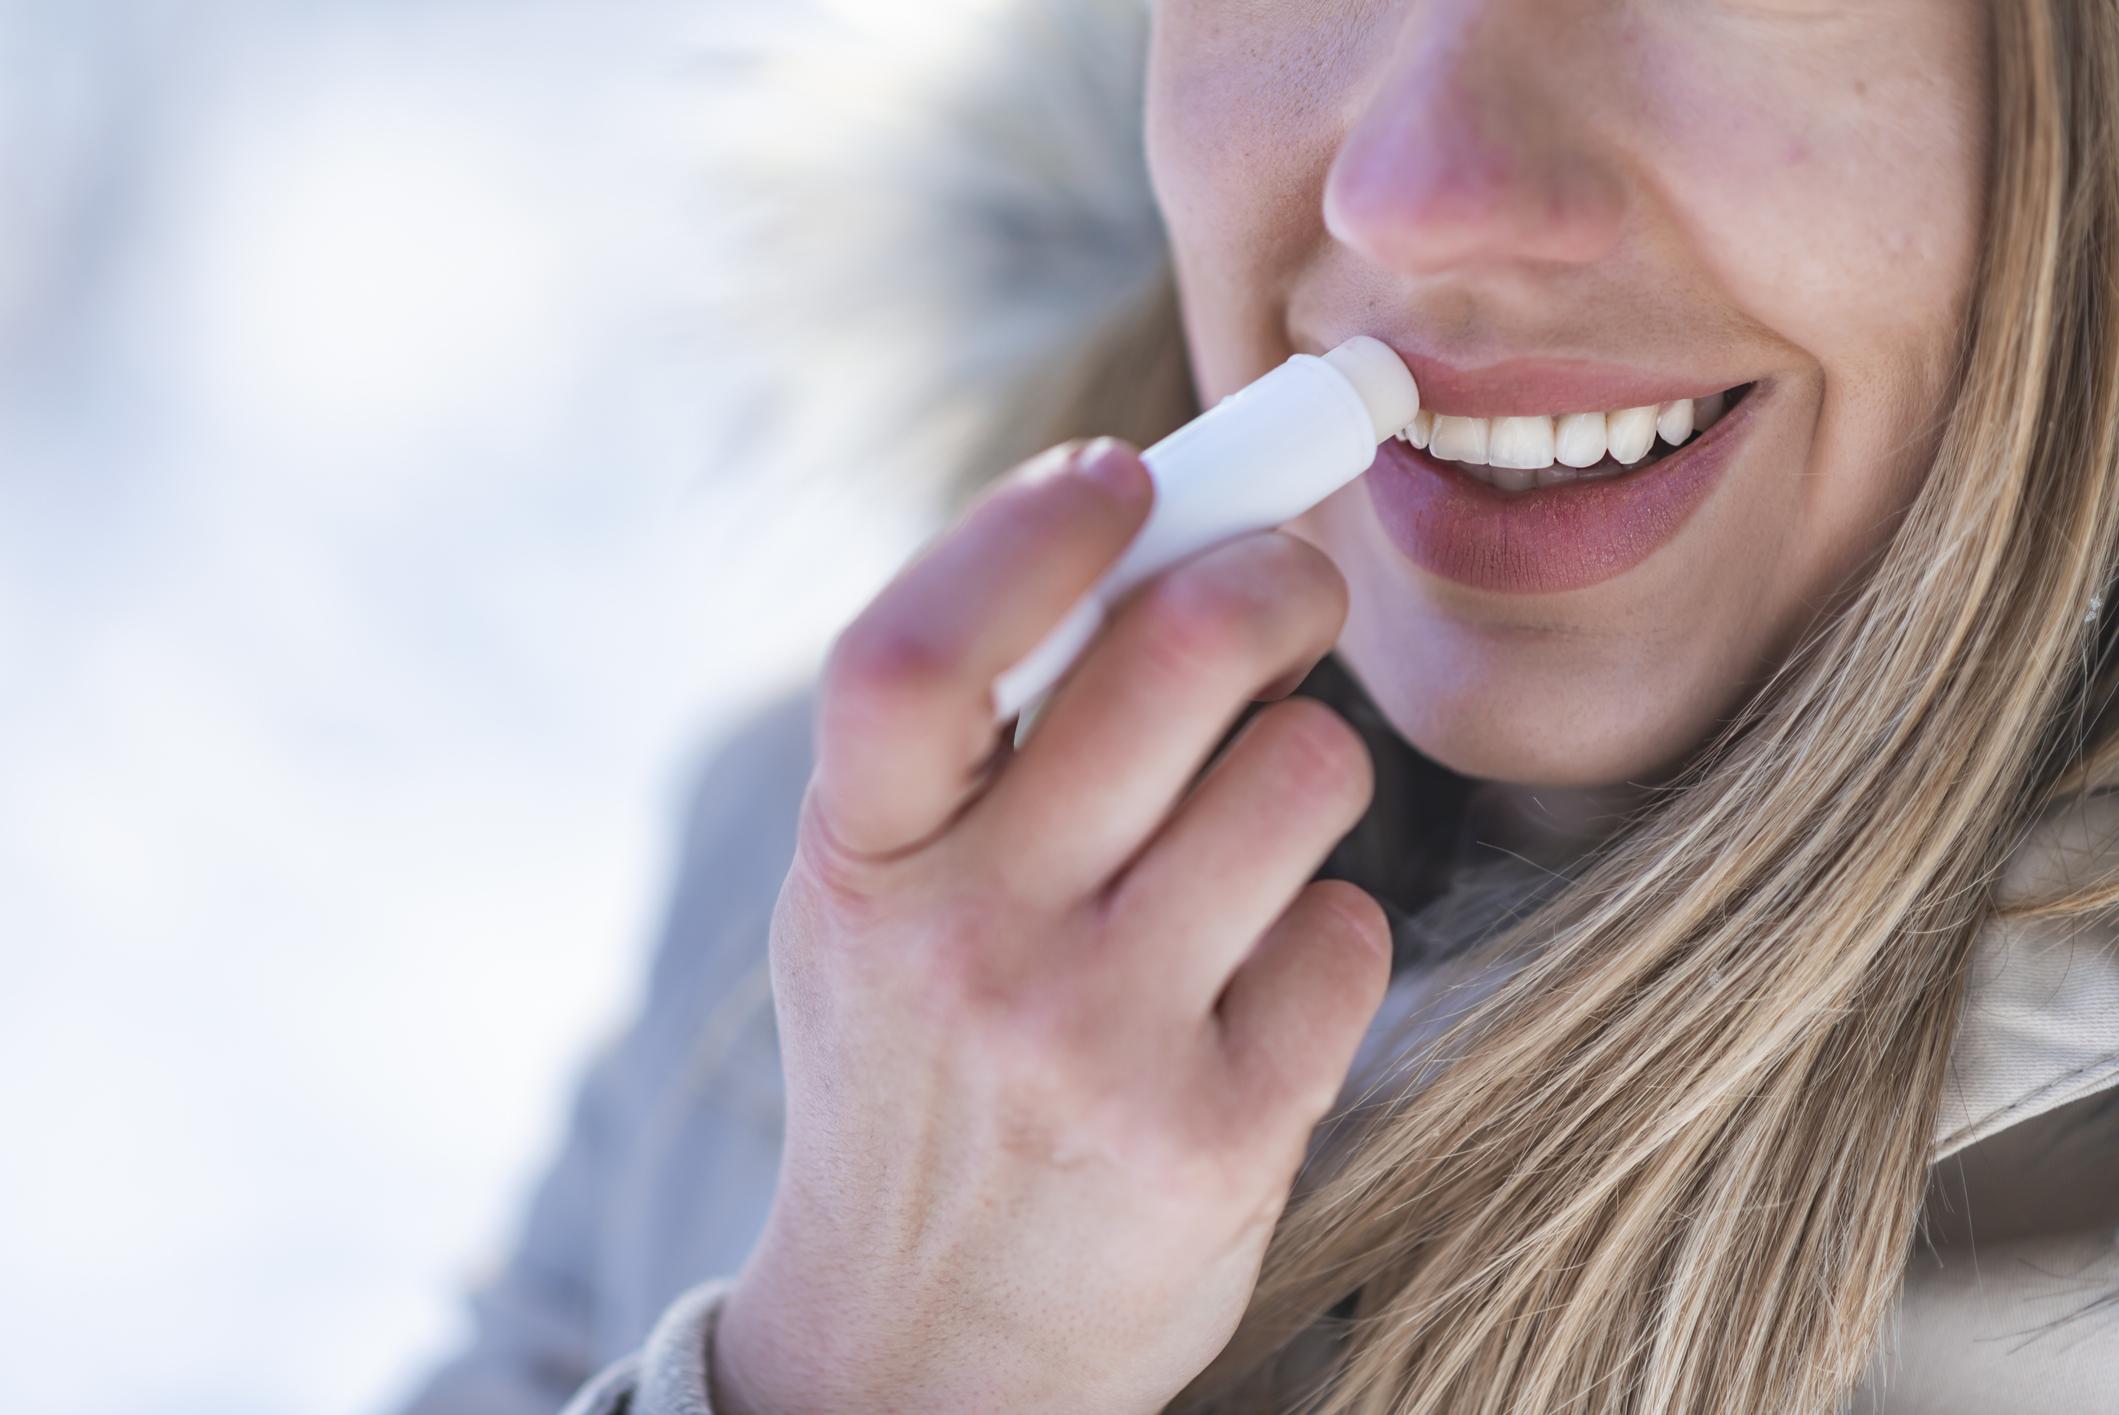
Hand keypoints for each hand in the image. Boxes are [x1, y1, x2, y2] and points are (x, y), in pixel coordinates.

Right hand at [713, 437, 1391, 1414]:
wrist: (920, 1352)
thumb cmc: (915, 1075)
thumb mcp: (879, 910)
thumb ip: (971, 751)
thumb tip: (1149, 543)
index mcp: (856, 864)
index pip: (917, 648)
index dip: (1028, 527)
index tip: (1123, 468)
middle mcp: (966, 945)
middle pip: (1175, 661)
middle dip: (1273, 582)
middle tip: (1292, 586)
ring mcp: (1095, 1042)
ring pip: (1302, 775)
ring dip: (1308, 762)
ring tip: (1256, 821)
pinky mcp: (1218, 1132)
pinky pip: (1345, 931)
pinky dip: (1324, 927)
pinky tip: (1257, 981)